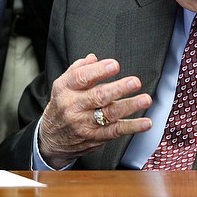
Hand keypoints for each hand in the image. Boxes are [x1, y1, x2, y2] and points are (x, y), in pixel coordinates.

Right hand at [38, 54, 152, 168]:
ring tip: (144, 99)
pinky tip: (145, 122)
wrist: (50, 138)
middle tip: (134, 82)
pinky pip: (115, 131)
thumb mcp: (63, 86)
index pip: (81, 77)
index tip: (114, 65)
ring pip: (109, 114)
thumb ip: (78, 70)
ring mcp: (83, 123)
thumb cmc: (61, 107)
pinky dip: (132, 127)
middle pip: (97, 96)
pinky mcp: (94, 137)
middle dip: (118, 89)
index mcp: (64, 89)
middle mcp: (72, 106)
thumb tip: (93, 58)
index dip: (99, 71)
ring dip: (129, 106)